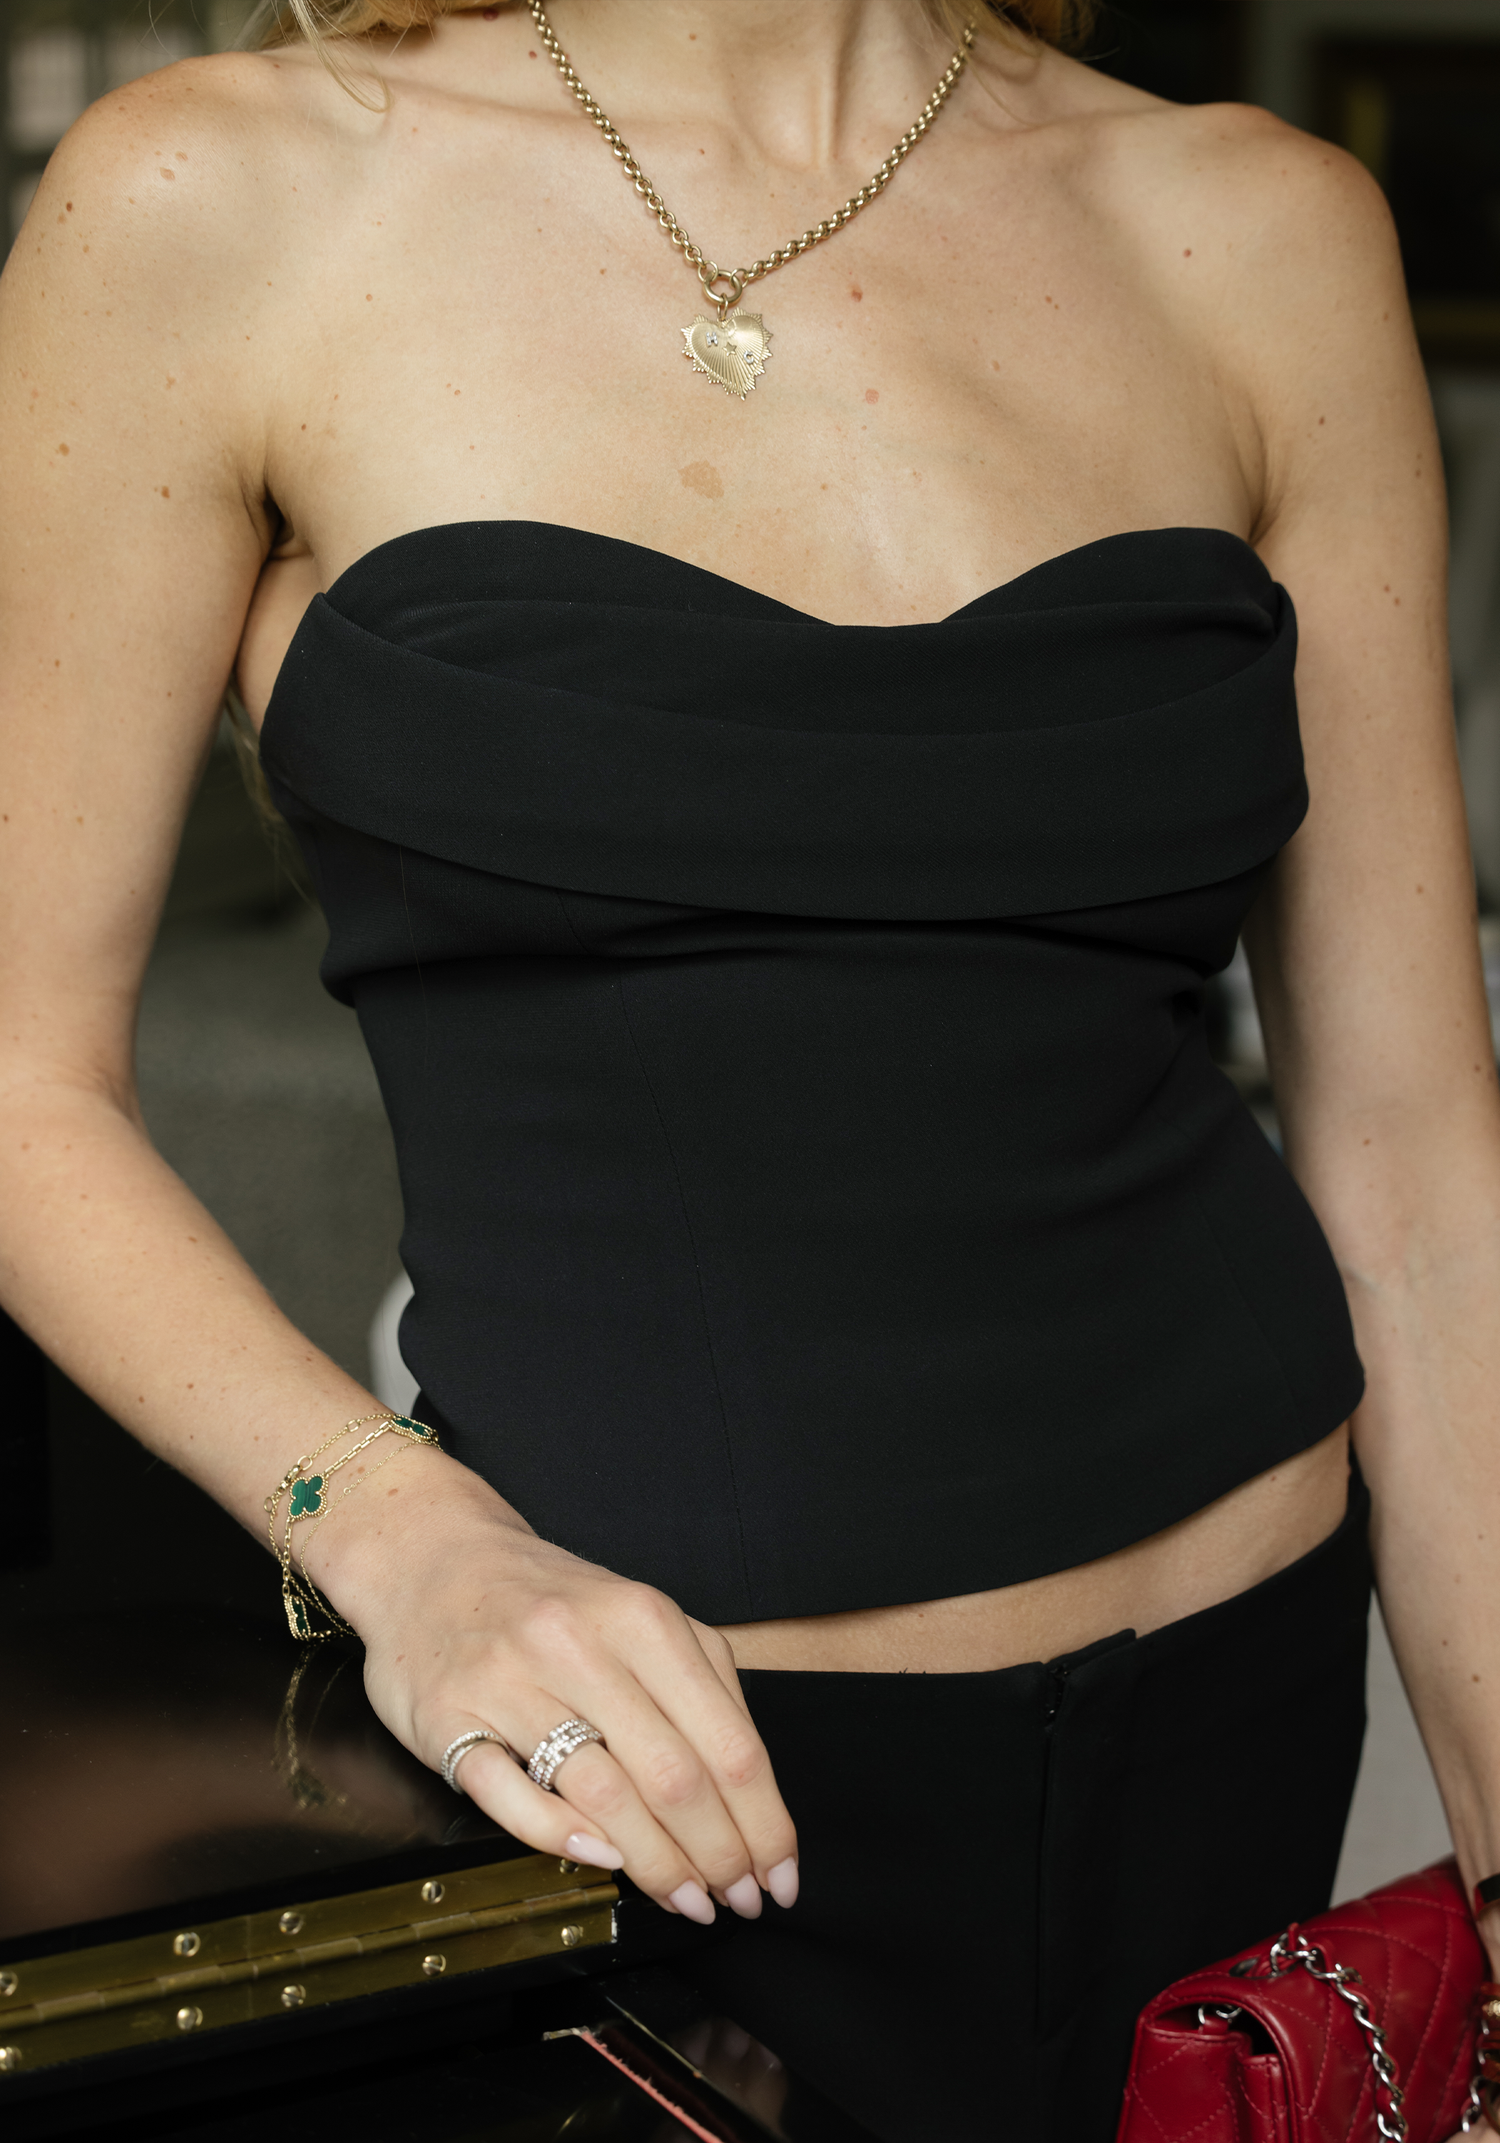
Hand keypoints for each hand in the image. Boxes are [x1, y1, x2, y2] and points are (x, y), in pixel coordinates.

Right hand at [312, 1447, 798, 1923]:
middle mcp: (577, 1644)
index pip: (729, 1742)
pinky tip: (603, 1859)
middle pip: (674, 1777)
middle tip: (737, 1900)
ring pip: (604, 1796)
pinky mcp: (447, 1718)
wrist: (431, 1552)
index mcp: (641, 1618)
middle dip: (719, 1856)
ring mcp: (508, 1681)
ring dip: (657, 1864)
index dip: (764, 1824)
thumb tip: (749, 1795)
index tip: (779, 1874)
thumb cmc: (547, 1599)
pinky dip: (565, 1840)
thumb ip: (698, 1685)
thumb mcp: (637, 1614)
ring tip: (684, 1898)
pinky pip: (512, 1799)